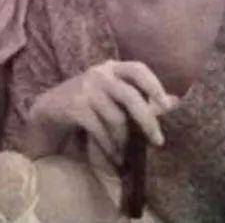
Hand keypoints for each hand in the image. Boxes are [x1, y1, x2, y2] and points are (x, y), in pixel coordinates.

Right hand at [30, 60, 178, 164]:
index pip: (138, 69)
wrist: (49, 110)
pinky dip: (109, 146)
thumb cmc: (87, 102)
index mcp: (112, 67)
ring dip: (124, 141)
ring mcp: (86, 88)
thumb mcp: (113, 95)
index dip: (154, 84)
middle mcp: (100, 74)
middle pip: (131, 96)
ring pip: (116, 118)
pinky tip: (114, 156)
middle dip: (147, 120)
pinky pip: (100, 130)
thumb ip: (141, 97)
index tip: (167, 105)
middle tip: (158, 141)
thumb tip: (175, 102)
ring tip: (127, 154)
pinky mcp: (75, 106)